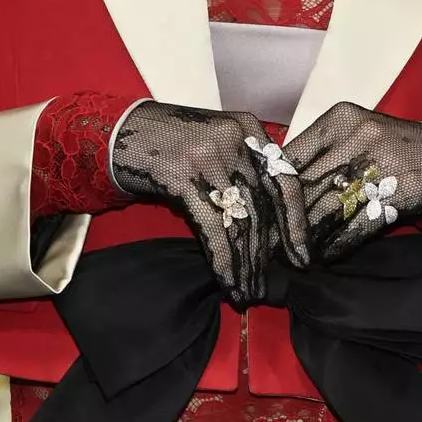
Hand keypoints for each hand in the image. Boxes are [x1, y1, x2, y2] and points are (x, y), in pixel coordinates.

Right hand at [110, 102, 310, 307]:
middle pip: (262, 206)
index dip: (296, 223)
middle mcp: (235, 139)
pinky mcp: (183, 175)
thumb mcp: (217, 144)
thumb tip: (273, 226)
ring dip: (244, 263)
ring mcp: (209, 156)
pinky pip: (212, 225)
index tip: (301, 257)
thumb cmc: (171, 143)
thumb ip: (246, 170)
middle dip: (264, 254)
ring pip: (239, 220)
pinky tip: (226, 279)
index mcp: (249, 129)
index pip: (286, 181)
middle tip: (264, 286)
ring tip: (246, 291)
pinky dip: (222, 258)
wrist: (120, 132)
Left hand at [283, 102, 421, 265]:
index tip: (259, 211)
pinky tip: (324, 256)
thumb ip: (316, 153)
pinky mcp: (399, 193)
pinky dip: (336, 245)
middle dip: (285, 219)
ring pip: (327, 209)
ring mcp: (380, 164)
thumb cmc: (390, 149)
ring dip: (308, 238)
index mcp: (340, 119)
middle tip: (268, 242)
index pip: (291, 157)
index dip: (272, 190)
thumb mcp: (353, 135)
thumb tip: (271, 185)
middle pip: (306, 186)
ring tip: (292, 254)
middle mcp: (358, 136)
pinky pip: (356, 226)